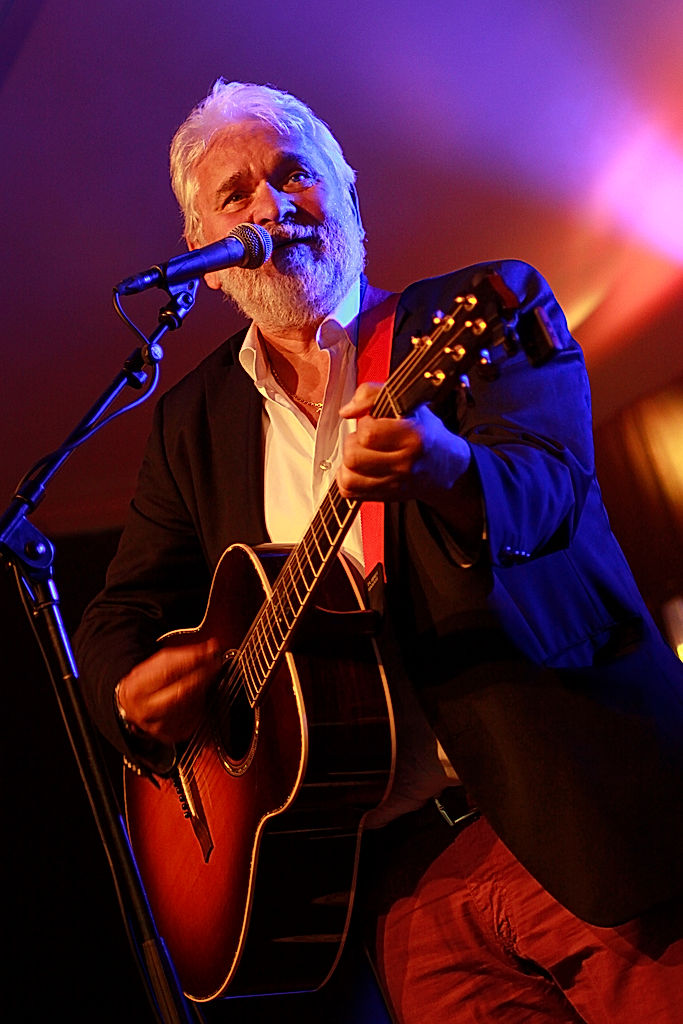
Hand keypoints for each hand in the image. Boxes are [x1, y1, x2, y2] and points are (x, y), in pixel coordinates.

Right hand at [116, 638, 221, 745]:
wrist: (131, 705)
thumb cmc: (147, 681)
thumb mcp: (158, 663)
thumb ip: (184, 654)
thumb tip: (210, 647)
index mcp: (138, 688)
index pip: (169, 672)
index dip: (192, 661)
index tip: (210, 653)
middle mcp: (146, 709)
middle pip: (182, 692)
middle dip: (203, 676)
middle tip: (215, 664)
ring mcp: (157, 725)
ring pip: (190, 706)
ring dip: (203, 689)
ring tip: (206, 678)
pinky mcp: (169, 735)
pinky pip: (193, 719)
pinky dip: (200, 705)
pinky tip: (199, 696)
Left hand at [337, 382, 482, 550]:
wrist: (445, 467)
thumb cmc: (424, 431)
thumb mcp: (407, 402)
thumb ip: (372, 394)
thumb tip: (345, 412)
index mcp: (413, 436)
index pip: (368, 433)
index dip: (365, 423)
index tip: (375, 421)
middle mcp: (404, 464)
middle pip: (353, 456)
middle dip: (353, 442)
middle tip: (365, 438)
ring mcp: (394, 484)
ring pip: (348, 476)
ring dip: (348, 462)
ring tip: (361, 453)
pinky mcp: (385, 496)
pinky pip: (349, 492)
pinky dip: (347, 479)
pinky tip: (358, 469)